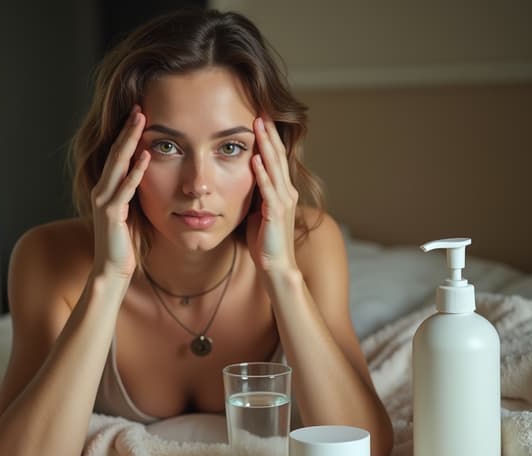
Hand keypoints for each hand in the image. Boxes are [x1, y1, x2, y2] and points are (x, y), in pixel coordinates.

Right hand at [90, 105, 150, 278]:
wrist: (112, 269)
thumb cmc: (125, 243)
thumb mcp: (132, 212)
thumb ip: (134, 192)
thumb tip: (147, 172)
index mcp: (107, 189)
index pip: (118, 155)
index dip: (128, 134)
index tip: (140, 113)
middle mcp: (101, 190)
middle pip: (116, 152)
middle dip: (128, 129)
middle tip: (139, 106)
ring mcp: (104, 201)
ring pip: (118, 164)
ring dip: (130, 141)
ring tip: (141, 120)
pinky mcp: (110, 213)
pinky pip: (125, 188)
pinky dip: (136, 171)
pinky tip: (146, 156)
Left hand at [246, 116, 297, 273]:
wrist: (277, 267)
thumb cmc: (265, 243)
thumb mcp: (259, 212)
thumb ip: (256, 195)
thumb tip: (244, 179)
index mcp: (283, 191)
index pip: (276, 158)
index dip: (269, 138)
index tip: (260, 118)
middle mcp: (287, 192)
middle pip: (278, 156)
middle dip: (269, 133)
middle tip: (261, 111)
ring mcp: (283, 202)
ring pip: (274, 168)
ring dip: (266, 146)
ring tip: (259, 125)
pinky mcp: (276, 214)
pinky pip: (268, 190)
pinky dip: (262, 174)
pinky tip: (255, 159)